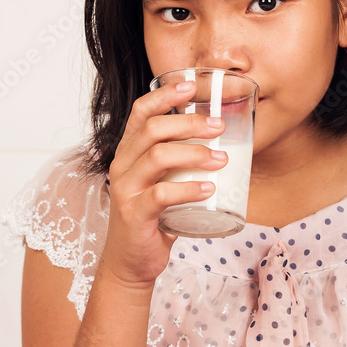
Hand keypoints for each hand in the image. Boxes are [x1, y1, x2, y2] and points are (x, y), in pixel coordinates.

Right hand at [99, 81, 226, 287]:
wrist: (131, 261)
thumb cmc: (153, 217)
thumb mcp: (163, 180)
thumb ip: (181, 160)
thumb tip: (223, 139)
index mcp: (129, 152)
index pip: (140, 112)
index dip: (164, 95)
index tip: (190, 85)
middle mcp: (122, 165)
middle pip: (153, 129)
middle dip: (190, 123)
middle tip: (219, 127)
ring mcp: (126, 190)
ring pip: (158, 157)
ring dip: (195, 153)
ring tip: (222, 160)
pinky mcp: (134, 214)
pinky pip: (161, 194)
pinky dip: (188, 189)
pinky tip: (209, 189)